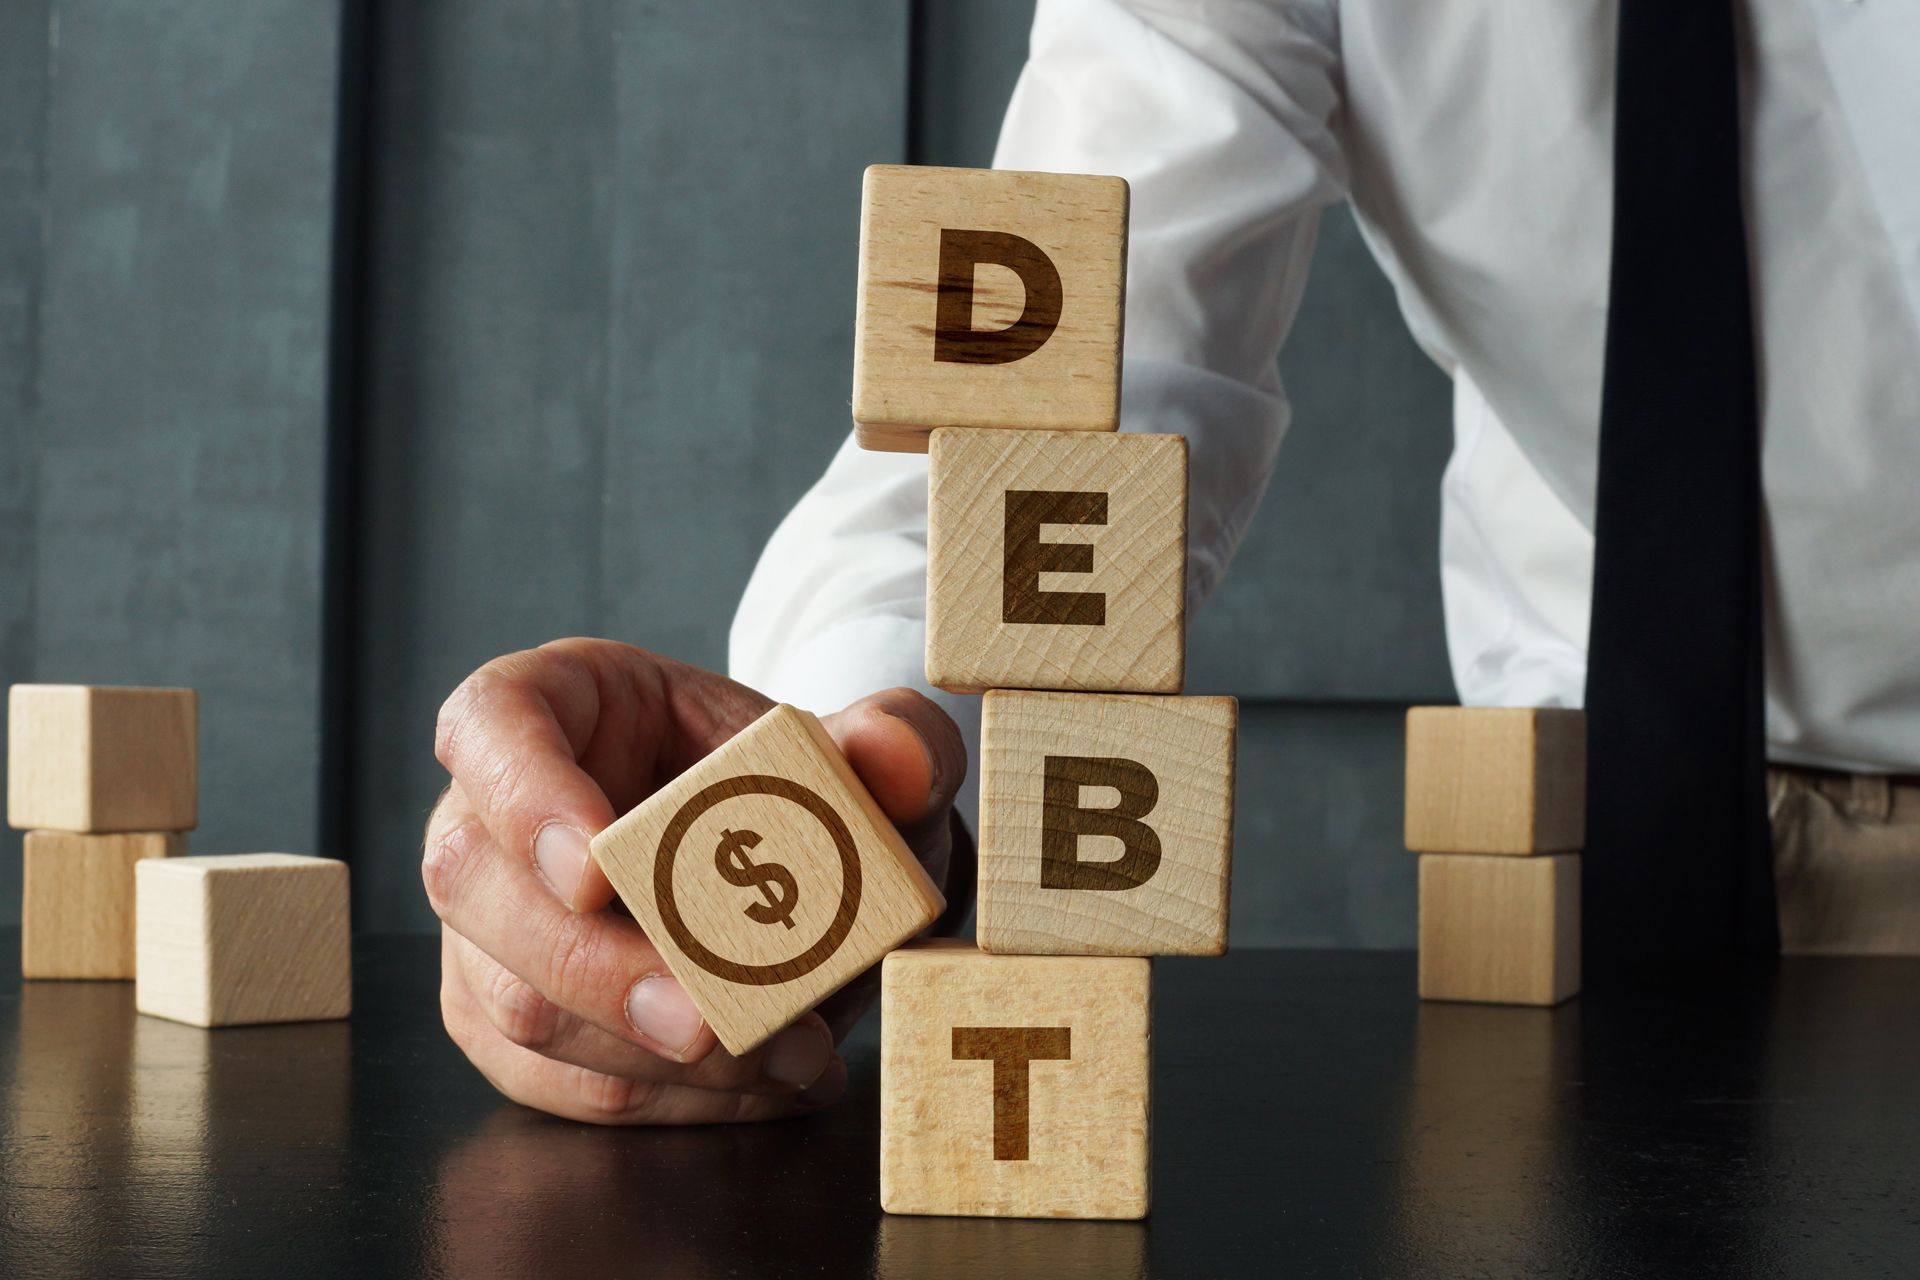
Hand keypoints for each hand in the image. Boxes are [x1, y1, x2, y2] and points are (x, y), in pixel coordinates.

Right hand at [423, 638, 965, 1123]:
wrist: (802, 870)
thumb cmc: (799, 785)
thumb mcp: (862, 751)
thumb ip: (895, 739)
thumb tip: (892, 758)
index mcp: (560, 704)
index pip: (492, 722)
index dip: (524, 792)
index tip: (597, 866)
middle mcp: (492, 812)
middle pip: (478, 884)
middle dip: (595, 966)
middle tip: (707, 1018)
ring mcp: (487, 926)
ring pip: (516, 1004)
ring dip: (651, 1055)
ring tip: (791, 1056)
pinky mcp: (507, 1022)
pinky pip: (559, 1083)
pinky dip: (668, 1101)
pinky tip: (765, 1086)